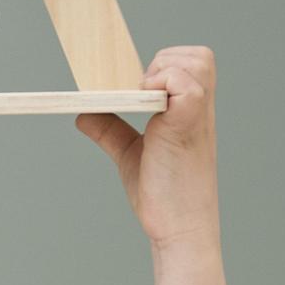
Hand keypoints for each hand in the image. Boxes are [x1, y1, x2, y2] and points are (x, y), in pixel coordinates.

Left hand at [76, 46, 221, 248]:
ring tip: (147, 100)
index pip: (194, 62)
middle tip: (143, 93)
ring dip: (167, 72)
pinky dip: (164, 86)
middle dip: (166, 62)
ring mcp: (197, 117)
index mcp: (191, 111)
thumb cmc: (163, 195)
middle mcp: (199, 110)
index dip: (168, 64)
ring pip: (198, 62)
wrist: (178, 229)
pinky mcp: (187, 128)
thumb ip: (111, 130)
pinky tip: (148, 108)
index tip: (141, 89)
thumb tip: (84, 113)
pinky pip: (187, 86)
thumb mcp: (131, 153)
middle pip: (200, 56)